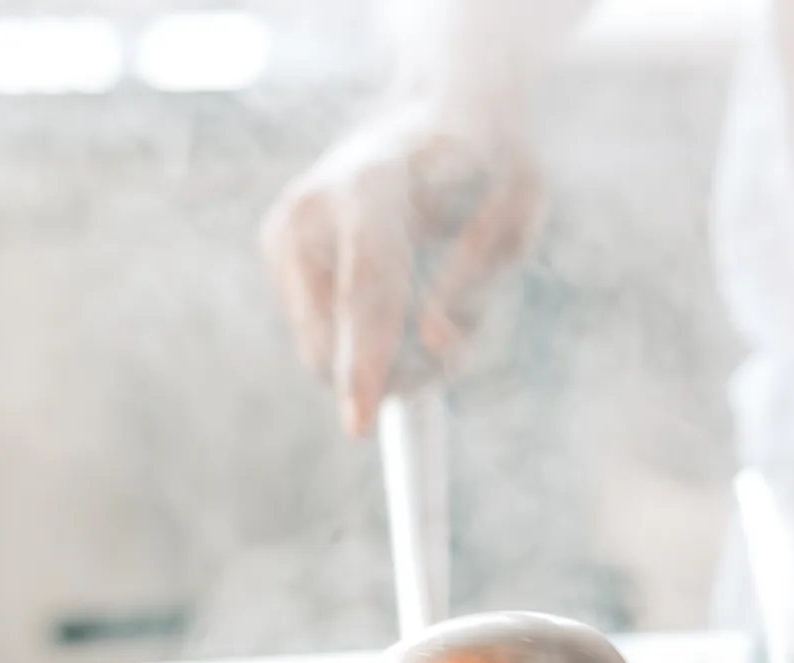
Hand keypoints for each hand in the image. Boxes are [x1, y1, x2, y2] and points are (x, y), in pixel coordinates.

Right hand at [259, 104, 542, 436]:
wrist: (441, 107)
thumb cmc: (491, 163)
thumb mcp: (516, 215)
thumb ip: (477, 282)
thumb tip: (435, 342)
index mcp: (377, 184)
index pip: (366, 290)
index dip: (365, 361)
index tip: (360, 424)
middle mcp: (316, 202)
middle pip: (332, 331)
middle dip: (392, 375)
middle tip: (455, 354)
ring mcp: (287, 223)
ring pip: (317, 344)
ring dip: (379, 360)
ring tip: (434, 315)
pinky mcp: (277, 244)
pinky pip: (316, 329)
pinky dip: (358, 338)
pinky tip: (396, 294)